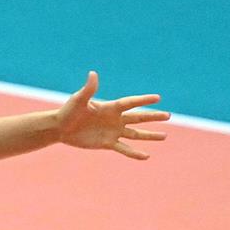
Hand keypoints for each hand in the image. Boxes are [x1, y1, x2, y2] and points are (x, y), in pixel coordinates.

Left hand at [54, 71, 169, 160]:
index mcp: (110, 107)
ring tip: (164, 136)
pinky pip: (124, 149)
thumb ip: (89, 89)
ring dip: (150, 136)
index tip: (158, 98)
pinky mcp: (107, 143)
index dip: (143, 100)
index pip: (130, 103)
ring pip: (135, 134)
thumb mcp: (79, 100)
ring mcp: (112, 132)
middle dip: (153, 117)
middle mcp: (115, 119)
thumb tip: (93, 74)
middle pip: (138, 117)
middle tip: (168, 116)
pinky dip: (134, 153)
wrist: (60, 128)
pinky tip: (146, 156)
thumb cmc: (68, 111)